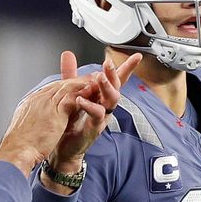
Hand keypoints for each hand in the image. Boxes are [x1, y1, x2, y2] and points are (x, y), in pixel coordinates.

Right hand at [0, 63, 91, 173]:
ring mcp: (46, 103)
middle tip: (89, 79)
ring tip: (95, 82)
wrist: (17, 152)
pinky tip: (92, 92)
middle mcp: (38, 99)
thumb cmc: (19, 146)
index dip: (64, 88)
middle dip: (75, 81)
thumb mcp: (26, 129)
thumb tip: (39, 123)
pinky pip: (72, 97)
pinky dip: (82, 93)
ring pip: (67, 88)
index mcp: (30, 103)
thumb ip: (34, 121)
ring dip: (82, 84)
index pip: (49, 90)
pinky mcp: (55, 111)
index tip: (73, 87)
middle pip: (59, 85)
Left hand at [49, 51, 141, 167]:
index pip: (116, 79)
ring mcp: (103, 116)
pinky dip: (90, 106)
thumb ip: (71, 74)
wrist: (64, 148)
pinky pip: (97, 114)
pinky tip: (82, 100)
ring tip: (99, 77)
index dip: (126, 67)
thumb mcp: (70, 93)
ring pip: (112, 99)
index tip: (136, 56)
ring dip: (107, 87)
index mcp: (101, 95)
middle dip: (114, 73)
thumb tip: (68, 54)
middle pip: (116, 86)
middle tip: (108, 63)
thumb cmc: (70, 122)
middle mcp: (105, 105)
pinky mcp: (95, 127)